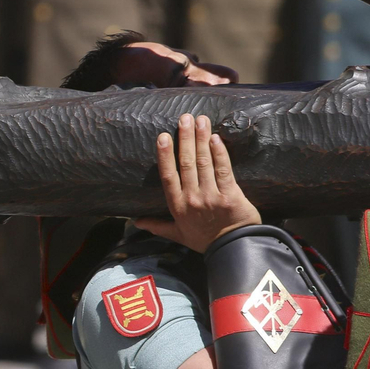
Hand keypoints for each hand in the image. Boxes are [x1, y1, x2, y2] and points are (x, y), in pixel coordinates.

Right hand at [135, 114, 259, 252]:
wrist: (234, 250)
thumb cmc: (205, 241)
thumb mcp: (178, 235)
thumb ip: (157, 225)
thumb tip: (136, 222)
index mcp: (177, 206)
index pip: (168, 176)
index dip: (165, 155)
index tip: (163, 136)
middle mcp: (192, 199)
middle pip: (187, 164)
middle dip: (186, 138)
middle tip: (185, 118)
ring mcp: (211, 197)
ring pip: (204, 163)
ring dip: (201, 139)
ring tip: (201, 120)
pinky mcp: (231, 196)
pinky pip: (223, 170)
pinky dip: (220, 153)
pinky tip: (216, 138)